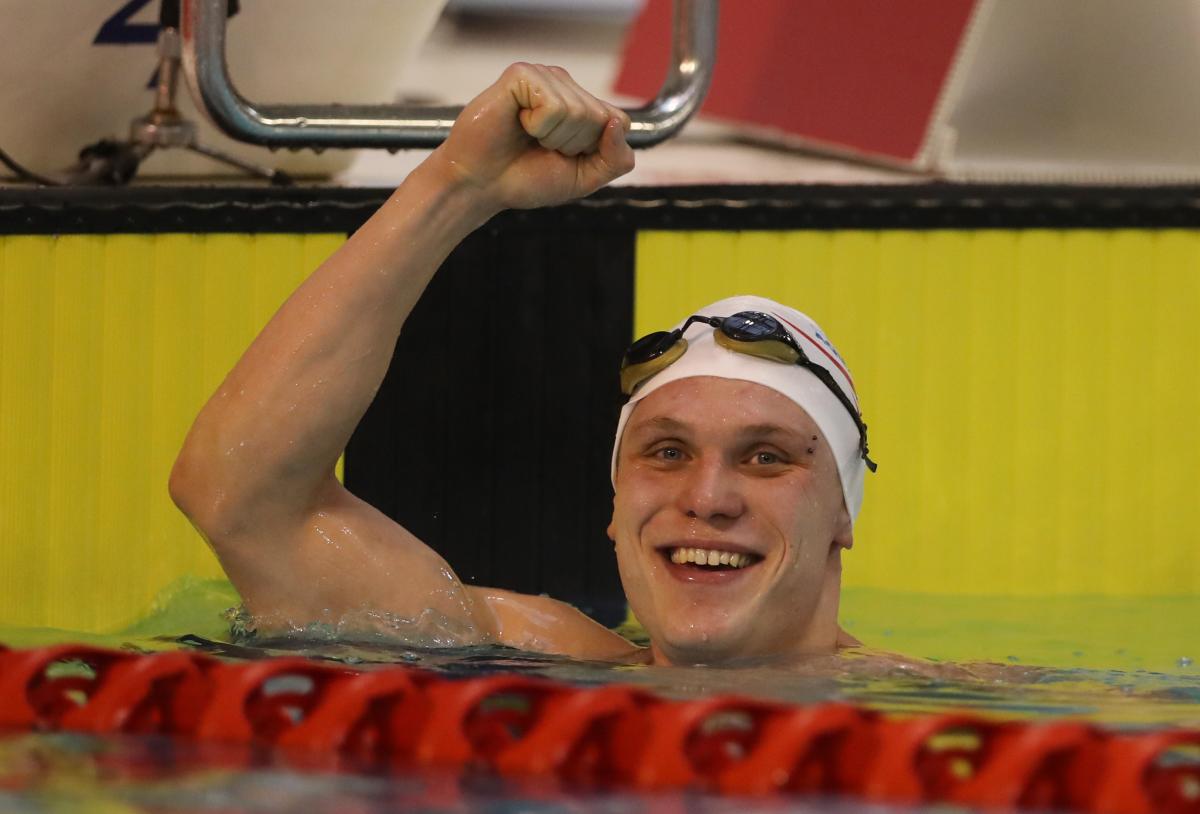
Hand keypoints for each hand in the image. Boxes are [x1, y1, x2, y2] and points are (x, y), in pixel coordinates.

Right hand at [431, 63, 634, 211]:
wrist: (480, 185)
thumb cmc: (526, 179)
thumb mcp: (584, 178)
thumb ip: (615, 159)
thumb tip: (617, 124)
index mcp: (583, 106)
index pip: (620, 122)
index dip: (596, 150)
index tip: (565, 156)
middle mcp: (566, 86)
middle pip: (600, 118)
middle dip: (573, 145)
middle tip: (541, 148)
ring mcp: (544, 76)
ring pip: (577, 112)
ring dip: (552, 137)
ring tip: (528, 137)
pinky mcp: (522, 75)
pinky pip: (552, 106)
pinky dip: (537, 126)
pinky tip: (518, 123)